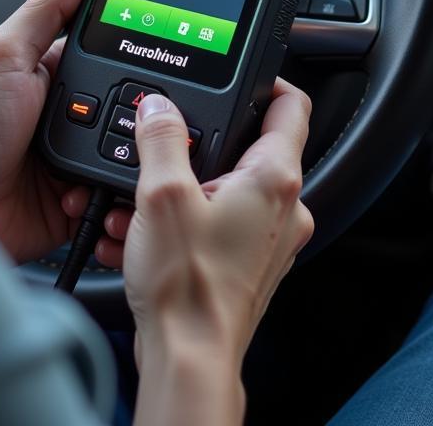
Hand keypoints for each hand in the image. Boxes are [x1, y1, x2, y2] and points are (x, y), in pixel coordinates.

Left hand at [0, 0, 123, 266]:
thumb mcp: (3, 55)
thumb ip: (46, 9)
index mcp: (45, 68)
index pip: (102, 44)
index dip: (125, 40)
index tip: (153, 36)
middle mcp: (62, 109)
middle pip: (124, 94)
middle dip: (131, 102)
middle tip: (118, 107)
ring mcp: (73, 152)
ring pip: (129, 139)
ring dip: (125, 145)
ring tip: (107, 146)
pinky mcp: (80, 191)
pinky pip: (118, 183)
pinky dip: (117, 182)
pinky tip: (101, 177)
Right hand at [123, 80, 313, 422]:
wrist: (189, 359)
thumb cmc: (188, 288)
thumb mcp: (161, 195)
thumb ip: (160, 139)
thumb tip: (158, 106)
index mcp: (275, 177)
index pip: (292, 103)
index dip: (267, 79)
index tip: (240, 73)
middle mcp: (286, 206)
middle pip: (249, 146)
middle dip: (197, 145)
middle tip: (162, 150)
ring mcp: (271, 237)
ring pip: (227, 187)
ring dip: (181, 189)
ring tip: (140, 204)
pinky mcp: (251, 262)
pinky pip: (219, 222)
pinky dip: (183, 220)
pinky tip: (142, 233)